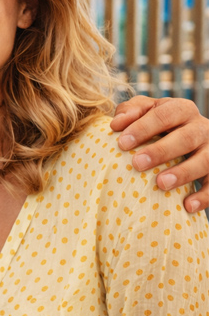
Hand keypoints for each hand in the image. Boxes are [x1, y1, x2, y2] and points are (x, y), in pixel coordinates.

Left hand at [111, 96, 208, 212]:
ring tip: (161, 184)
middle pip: (185, 137)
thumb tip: (116, 124)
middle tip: (137, 163)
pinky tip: (187, 206)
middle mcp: (201, 127)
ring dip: (183, 173)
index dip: (143, 128)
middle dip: (161, 151)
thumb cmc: (158, 123)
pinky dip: (204, 195)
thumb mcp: (147, 110)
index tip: (122, 143)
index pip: (163, 115)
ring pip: (204, 160)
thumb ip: (131, 111)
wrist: (189, 134)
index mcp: (181, 109)